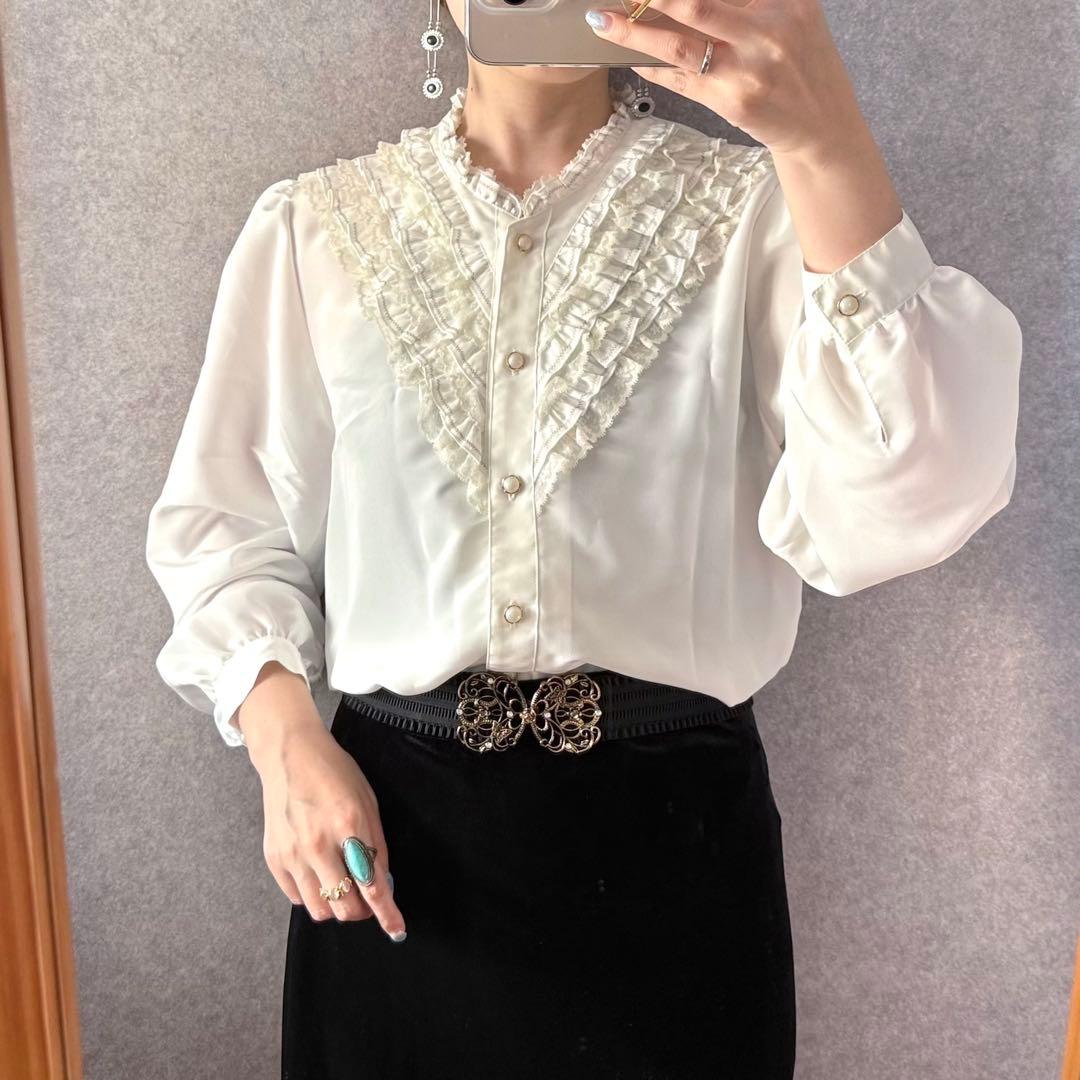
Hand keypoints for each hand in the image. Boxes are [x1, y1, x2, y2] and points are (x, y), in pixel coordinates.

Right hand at [249, 716, 406, 940]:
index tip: (397, 930)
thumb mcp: (367, 801)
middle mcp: (318, 844)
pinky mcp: (274, 858)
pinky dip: (313, 895)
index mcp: (349, 824)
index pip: (372, 884)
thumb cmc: (335, 773)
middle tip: (368, 901)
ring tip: (343, 887)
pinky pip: (297, 898)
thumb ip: (375, 843)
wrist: (290, 756)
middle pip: (345, 907)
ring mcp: (293, 853)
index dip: (387, 913)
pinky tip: (320, 875)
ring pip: (319, 910)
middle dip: (362, 912)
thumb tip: (382, 882)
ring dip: (337, 906)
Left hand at [586, 0, 869, 160]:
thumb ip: (747, 1)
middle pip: (695, 2)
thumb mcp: (791, 15)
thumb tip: (682, 1)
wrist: (822, 124)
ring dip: (634, 32)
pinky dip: (650, 67)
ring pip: (679, 43)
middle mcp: (768, 28)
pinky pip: (681, 80)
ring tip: (602, 20)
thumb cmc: (799, 63)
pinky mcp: (733, 101)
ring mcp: (749, 68)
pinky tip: (629, 58)